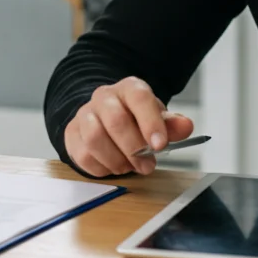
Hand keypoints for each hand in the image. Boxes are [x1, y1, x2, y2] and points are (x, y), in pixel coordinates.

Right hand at [63, 76, 193, 177]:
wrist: (105, 118)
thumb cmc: (135, 119)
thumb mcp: (157, 120)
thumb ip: (172, 125)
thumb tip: (186, 126)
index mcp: (129, 89)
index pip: (139, 98)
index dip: (151, 122)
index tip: (160, 145)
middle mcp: (104, 97)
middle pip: (116, 120)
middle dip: (134, 148)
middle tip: (147, 166)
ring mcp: (85, 114)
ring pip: (95, 138)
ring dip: (116, 160)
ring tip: (129, 167)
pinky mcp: (72, 134)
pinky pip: (83, 155)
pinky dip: (101, 168)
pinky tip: (112, 166)